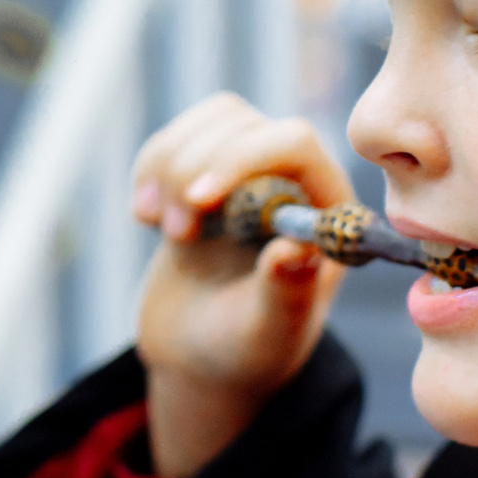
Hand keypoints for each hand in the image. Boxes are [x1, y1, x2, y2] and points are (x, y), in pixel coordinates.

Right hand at [130, 93, 354, 477]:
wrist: (200, 356)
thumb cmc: (247, 352)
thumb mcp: (268, 333)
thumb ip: (287, 292)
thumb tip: (298, 248)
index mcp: (330, 211)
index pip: (295, 141)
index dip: (243, 156)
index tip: (198, 200)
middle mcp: (297, 179)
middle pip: (243, 123)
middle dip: (195, 170)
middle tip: (176, 235)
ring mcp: (251, 170)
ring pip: (208, 122)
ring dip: (168, 167)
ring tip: (164, 229)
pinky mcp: (208, 171)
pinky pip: (176, 137)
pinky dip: (150, 169)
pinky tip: (147, 216)